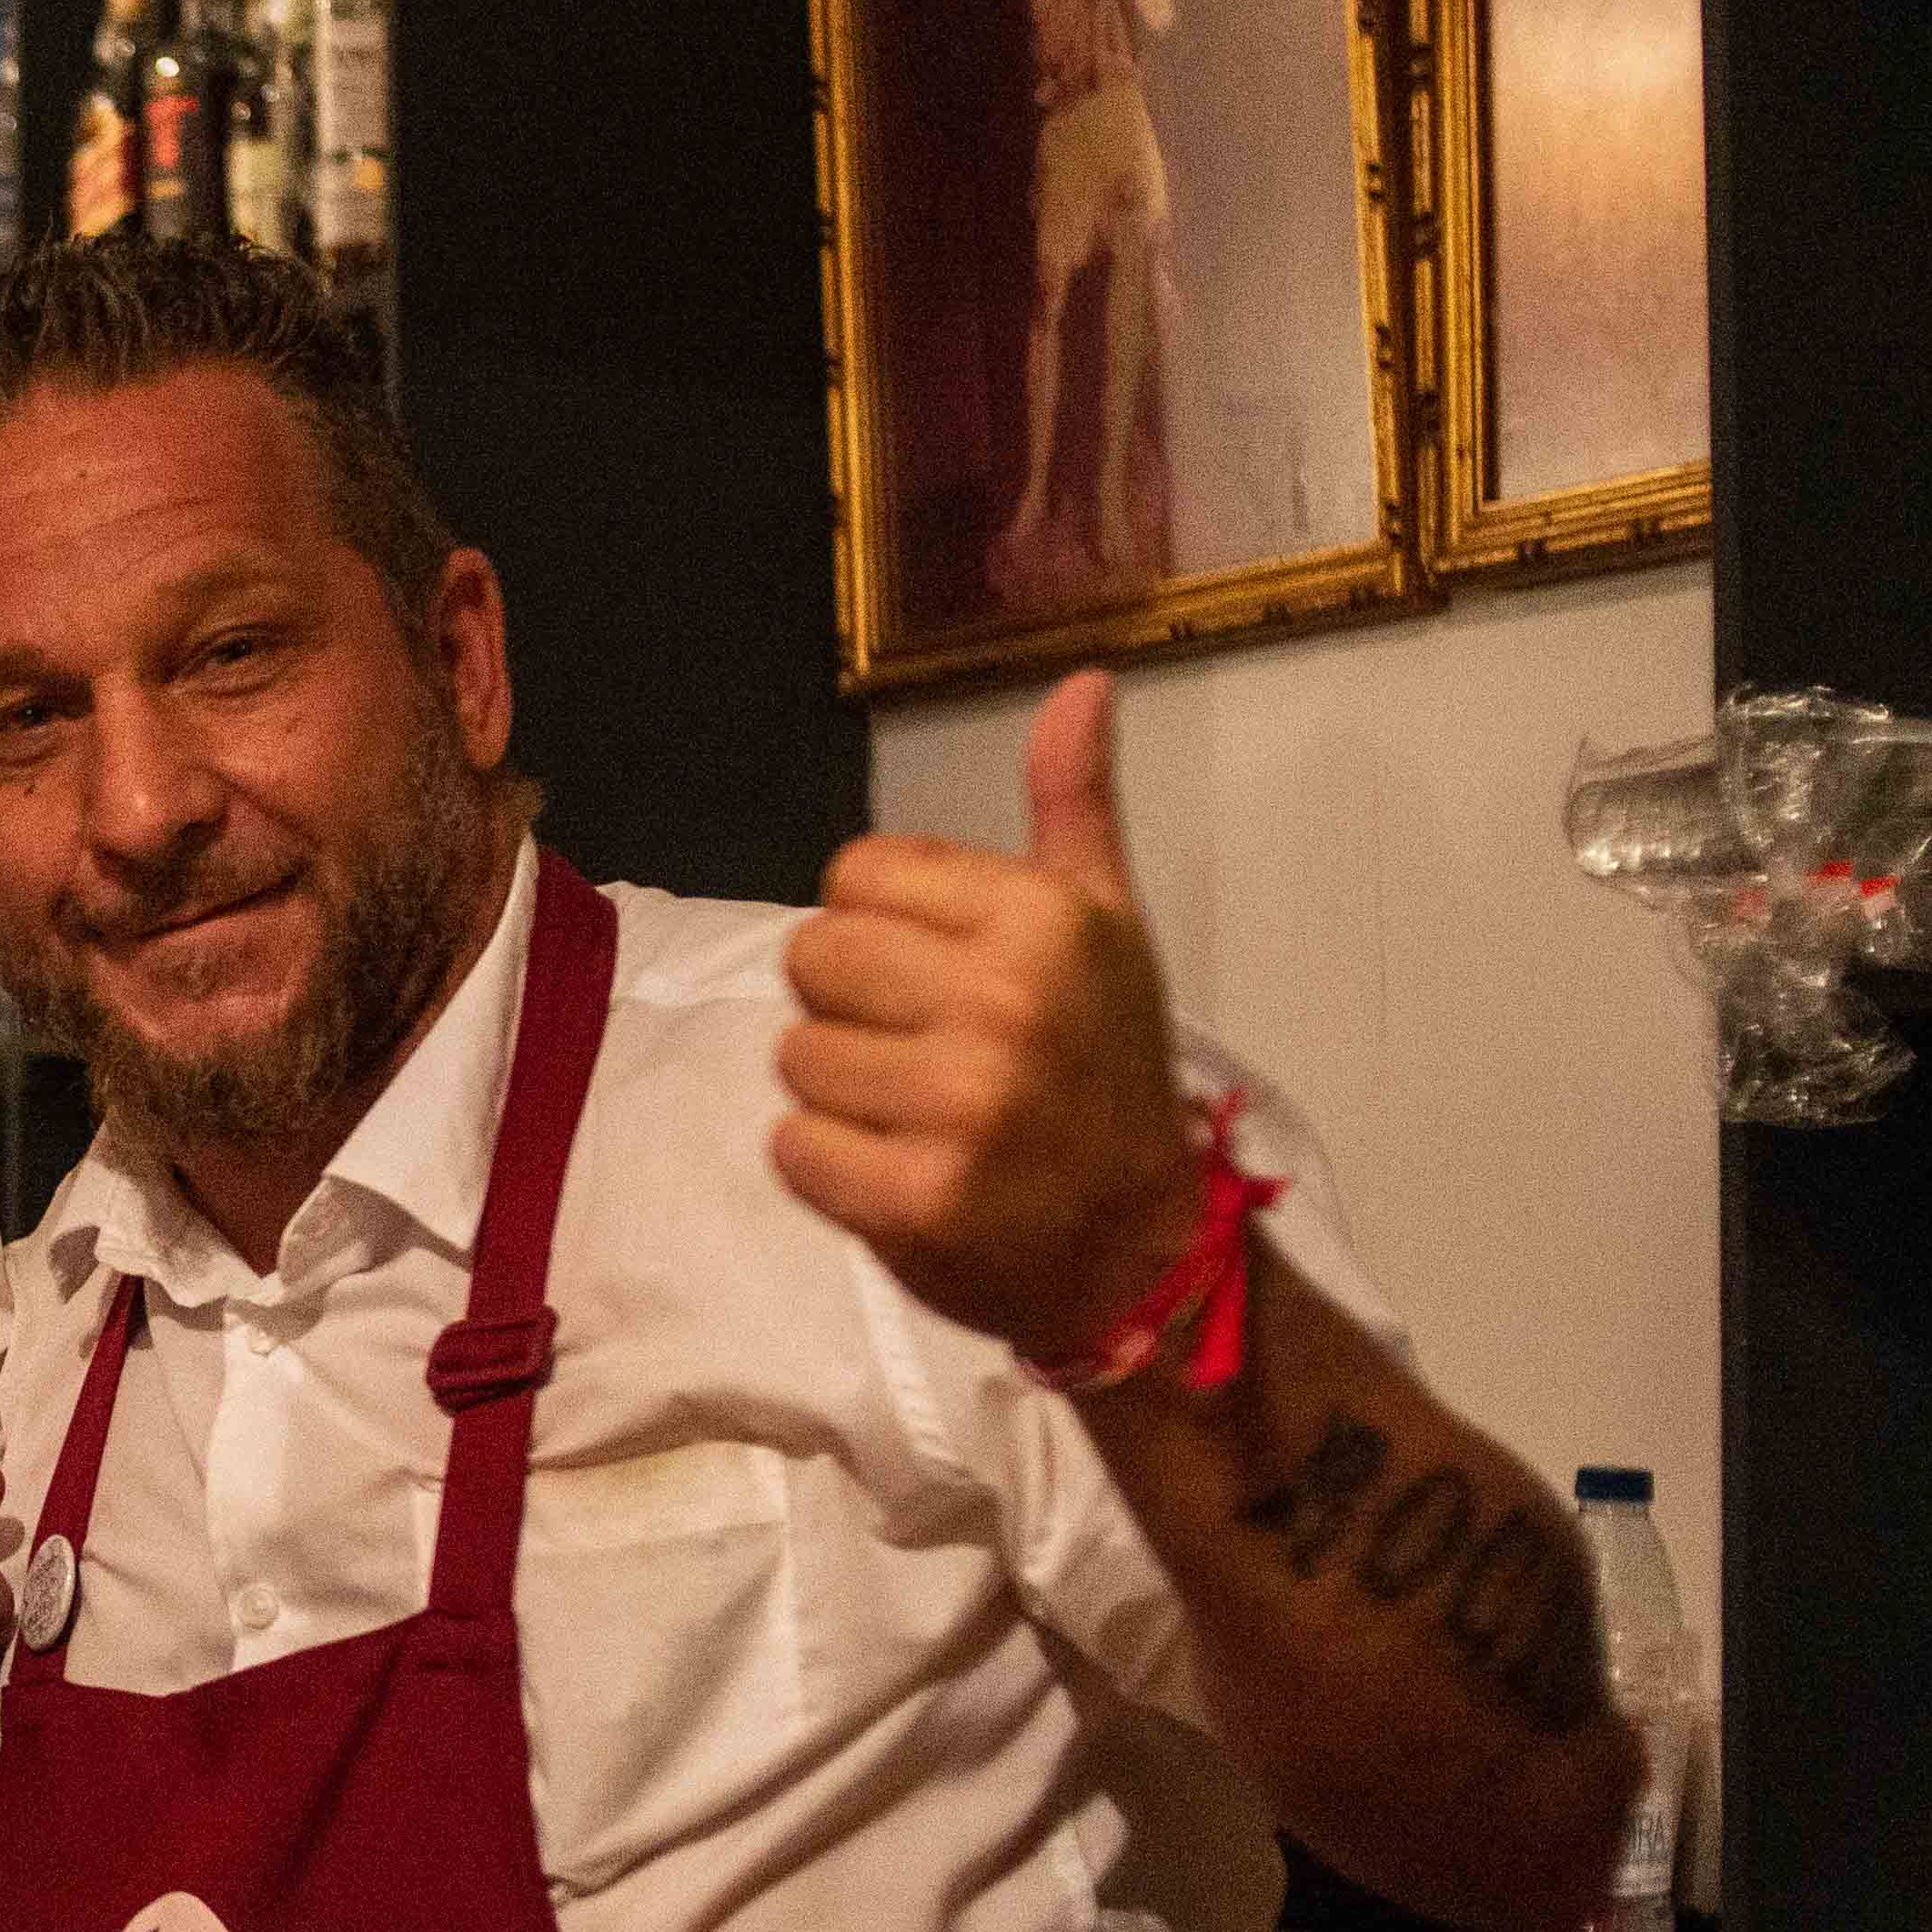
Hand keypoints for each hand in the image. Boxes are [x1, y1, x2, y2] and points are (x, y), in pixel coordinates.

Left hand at [771, 669, 1211, 1359]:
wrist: (1139, 1250)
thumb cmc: (1107, 1074)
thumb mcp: (1104, 927)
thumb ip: (1071, 804)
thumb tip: (1083, 681)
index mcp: (1043, 919)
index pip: (856, 873)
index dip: (882, 928)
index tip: (945, 980)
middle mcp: (1005, 1002)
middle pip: (811, 956)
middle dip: (850, 1007)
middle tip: (925, 1055)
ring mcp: (961, 1106)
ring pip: (793, 1055)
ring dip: (839, 1095)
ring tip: (921, 1120)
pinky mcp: (915, 1199)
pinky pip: (791, 1147)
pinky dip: (827, 1170)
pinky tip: (900, 1175)